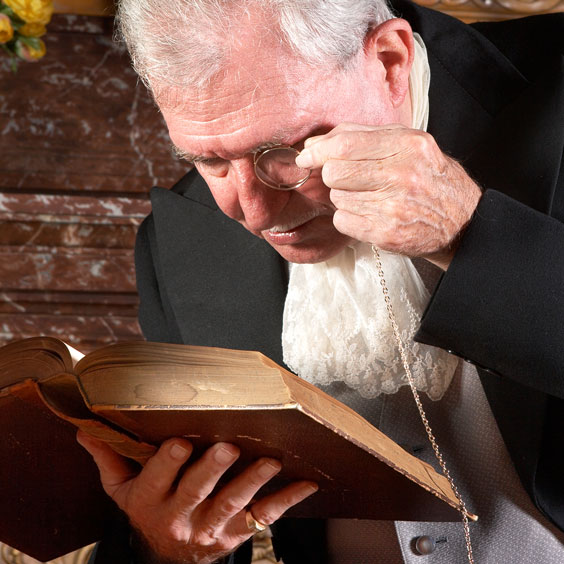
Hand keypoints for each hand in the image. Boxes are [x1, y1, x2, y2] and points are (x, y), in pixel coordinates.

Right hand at [77, 431, 317, 563]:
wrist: (168, 558)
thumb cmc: (148, 509)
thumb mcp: (122, 490)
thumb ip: (109, 459)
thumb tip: (85, 428)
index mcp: (149, 500)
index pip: (157, 479)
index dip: (169, 463)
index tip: (182, 442)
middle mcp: (179, 517)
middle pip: (197, 492)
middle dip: (212, 470)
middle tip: (228, 447)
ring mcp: (211, 528)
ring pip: (232, 504)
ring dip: (252, 482)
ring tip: (270, 461)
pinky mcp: (236, 533)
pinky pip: (263, 517)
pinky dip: (286, 500)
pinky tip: (307, 484)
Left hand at [296, 123, 482, 269]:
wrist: (461, 221)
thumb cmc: (430, 179)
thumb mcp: (409, 145)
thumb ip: (364, 137)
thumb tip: (316, 142)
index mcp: (407, 145)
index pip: (345, 145)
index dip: (317, 150)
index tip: (306, 156)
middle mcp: (401, 175)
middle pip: (335, 172)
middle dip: (333, 175)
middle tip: (348, 178)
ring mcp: (393, 207)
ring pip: (337, 197)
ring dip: (345, 197)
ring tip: (370, 197)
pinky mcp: (385, 233)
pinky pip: (343, 220)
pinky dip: (349, 218)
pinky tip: (369, 214)